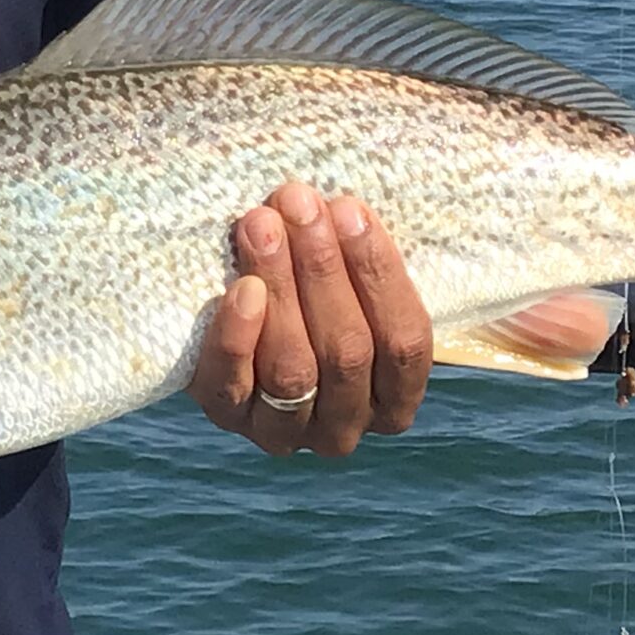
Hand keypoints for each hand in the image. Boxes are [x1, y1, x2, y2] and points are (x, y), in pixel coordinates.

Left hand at [189, 181, 431, 457]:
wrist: (230, 329)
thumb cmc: (311, 294)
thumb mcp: (348, 282)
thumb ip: (357, 255)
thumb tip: (348, 203)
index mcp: (394, 397)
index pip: (406, 342)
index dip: (380, 275)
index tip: (351, 210)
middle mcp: (346, 425)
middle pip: (347, 352)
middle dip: (324, 269)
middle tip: (299, 204)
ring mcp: (287, 431)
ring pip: (294, 368)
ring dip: (281, 289)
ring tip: (263, 226)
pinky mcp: (229, 419)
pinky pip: (234, 386)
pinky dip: (239, 338)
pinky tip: (240, 289)